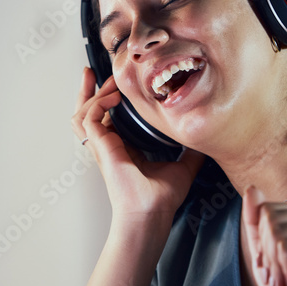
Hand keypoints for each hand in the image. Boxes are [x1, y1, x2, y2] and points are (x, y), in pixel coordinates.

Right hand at [72, 67, 203, 218]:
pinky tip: (112, 97)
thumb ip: (191, 150)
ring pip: (82, 114)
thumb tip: (204, 137)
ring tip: (102, 79)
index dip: (107, 100)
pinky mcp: (101, 148)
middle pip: (87, 113)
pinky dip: (97, 104)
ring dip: (90, 94)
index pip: (107, 119)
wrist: (152, 213)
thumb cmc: (161, 199)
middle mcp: (109, 146)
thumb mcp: (183, 166)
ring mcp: (102, 147)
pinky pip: (89, 119)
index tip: (115, 83)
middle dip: (87, 91)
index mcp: (123, 148)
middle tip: (93, 72)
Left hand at [241, 185, 286, 285]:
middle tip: (282, 273)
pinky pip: (283, 246)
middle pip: (269, 217)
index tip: (276, 262)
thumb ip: (256, 220)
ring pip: (275, 232)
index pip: (267, 209)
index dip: (262, 240)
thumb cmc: (285, 285)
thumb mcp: (262, 248)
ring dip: (273, 263)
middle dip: (266, 252)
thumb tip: (251, 188)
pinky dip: (281, 268)